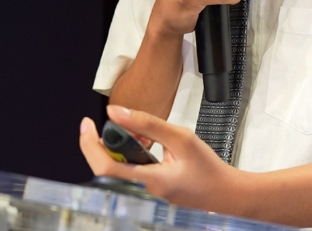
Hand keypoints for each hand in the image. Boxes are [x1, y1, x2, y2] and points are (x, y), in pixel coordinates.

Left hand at [79, 105, 246, 213]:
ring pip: (113, 175)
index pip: (105, 166)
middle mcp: (142, 196)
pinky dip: (126, 162)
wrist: (225, 195)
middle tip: (115, 127)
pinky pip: (124, 179)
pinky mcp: (144, 198)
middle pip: (104, 171)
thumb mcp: (181, 138)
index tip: (86, 124)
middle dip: (103, 146)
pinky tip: (141, 151)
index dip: (89, 144)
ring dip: (116, 154)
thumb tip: (116, 113)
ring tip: (136, 139)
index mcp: (150, 183)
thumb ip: (147, 124)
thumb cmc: (209, 171)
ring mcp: (142, 199)